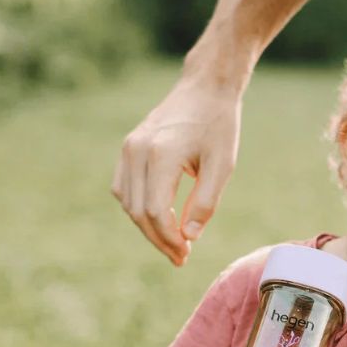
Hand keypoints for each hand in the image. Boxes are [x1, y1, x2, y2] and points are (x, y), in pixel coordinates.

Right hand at [111, 74, 242, 265]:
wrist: (205, 89)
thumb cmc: (219, 126)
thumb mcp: (222, 166)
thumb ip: (206, 203)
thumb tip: (189, 237)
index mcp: (161, 154)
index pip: (155, 212)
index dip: (169, 239)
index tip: (186, 254)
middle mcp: (137, 150)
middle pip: (137, 211)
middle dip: (158, 239)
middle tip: (181, 257)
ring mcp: (128, 148)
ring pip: (126, 202)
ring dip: (146, 227)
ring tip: (173, 243)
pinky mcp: (128, 147)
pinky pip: (123, 188)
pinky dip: (137, 208)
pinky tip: (159, 220)